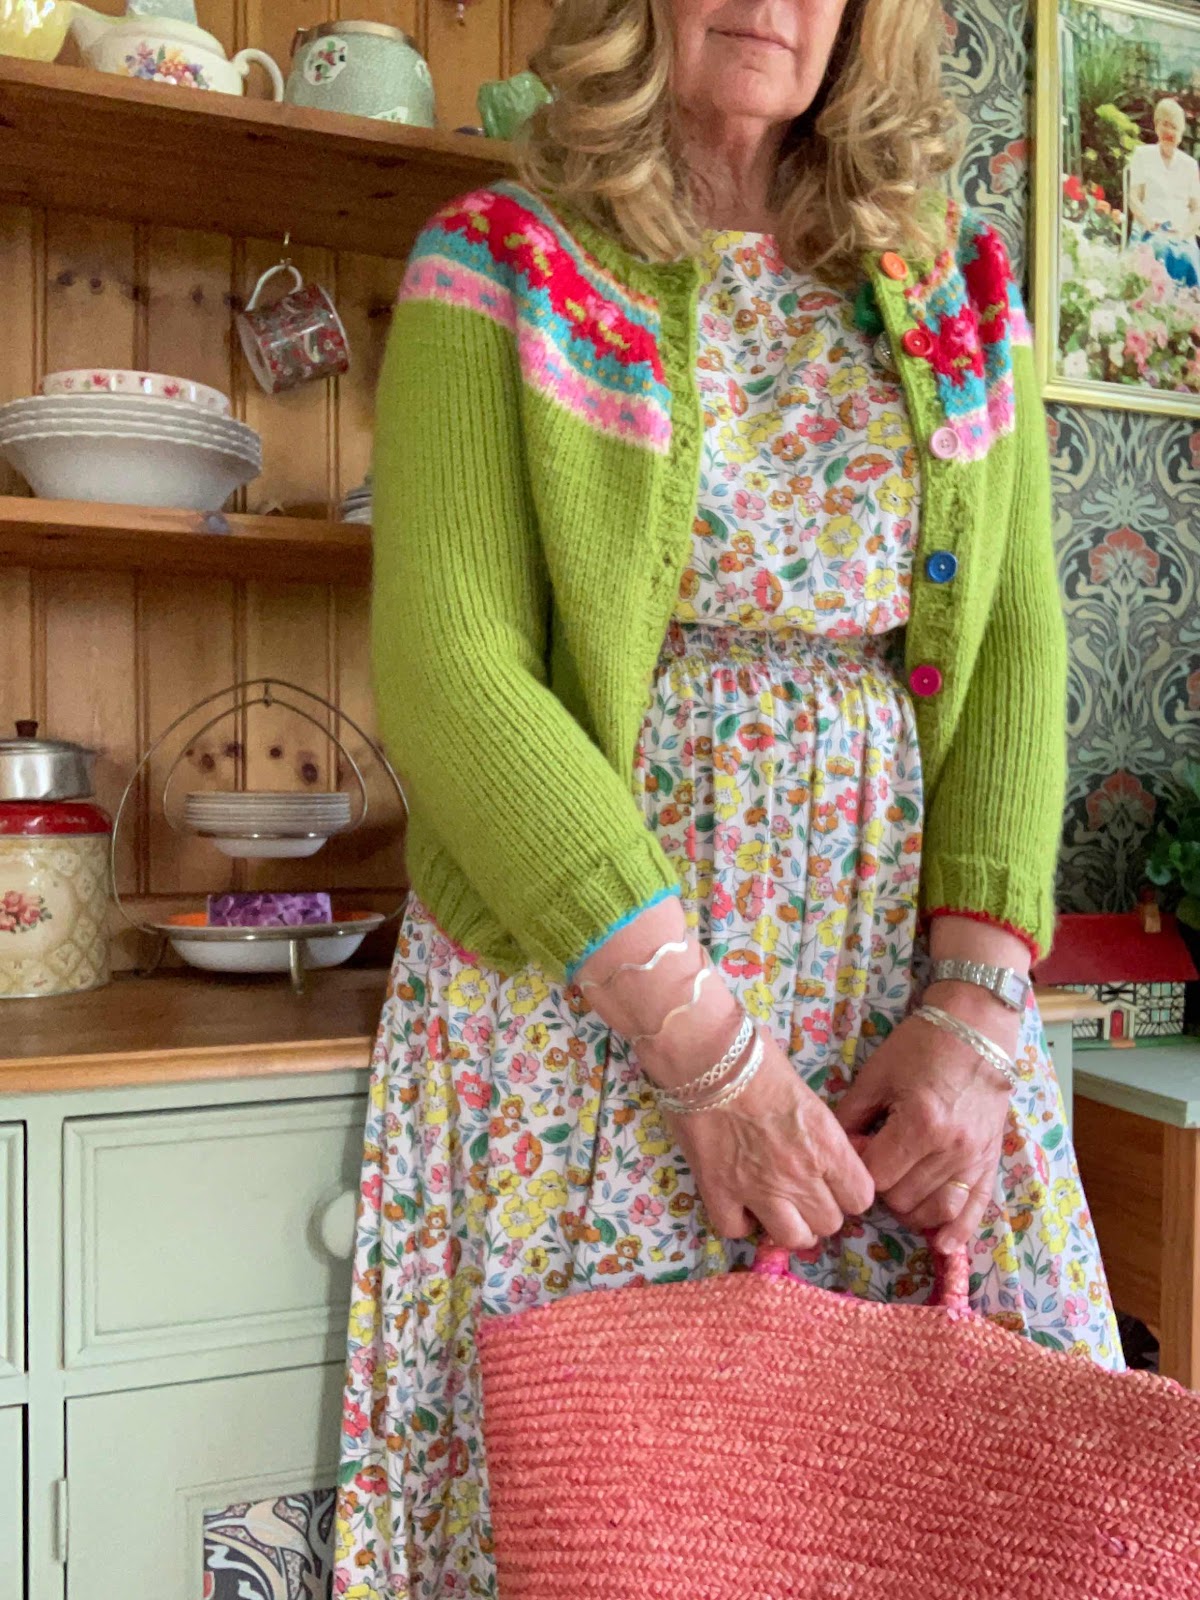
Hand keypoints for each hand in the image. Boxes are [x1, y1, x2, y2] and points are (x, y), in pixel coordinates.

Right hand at [659, 1027, 875, 1251]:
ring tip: (777, 1206)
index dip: (849, 1191)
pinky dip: (740, 1221)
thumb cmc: (757, 1058)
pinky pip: (737, 1230)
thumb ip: (819, 1130)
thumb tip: (819, 1143)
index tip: (835, 1180)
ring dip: (789, 1225)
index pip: (861, 1197)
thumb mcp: (806, 1092)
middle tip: (804, 1191)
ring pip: (793, 1238)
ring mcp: (758, 1189)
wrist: (705, 1057)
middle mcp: (799, 1174)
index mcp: (826, 1144)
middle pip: (830, 1223)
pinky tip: (739, 1203)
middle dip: (820, 1209)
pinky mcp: (718, 1193)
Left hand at [834, 993, 1015, 1254]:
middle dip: (882, 1187)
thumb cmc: (921, 1047)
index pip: (876, 1177)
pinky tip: (941, 1244)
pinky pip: (975, 1208)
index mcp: (920, 1123)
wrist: (977, 1030)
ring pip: (933, 1210)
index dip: (859, 1169)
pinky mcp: (990, 1162)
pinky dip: (957, 1230)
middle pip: (903, 1199)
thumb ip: (851, 1118)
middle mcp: (950, 1148)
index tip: (859, 1148)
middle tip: (879, 1160)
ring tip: (899, 1185)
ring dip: (910, 1207)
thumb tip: (835, 1155)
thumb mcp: (876, 1076)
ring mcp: (974, 1159)